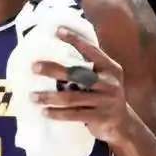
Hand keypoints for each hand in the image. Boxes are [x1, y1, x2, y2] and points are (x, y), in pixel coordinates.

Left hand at [31, 26, 132, 144]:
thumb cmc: (104, 96)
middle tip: (34, 67)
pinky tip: (44, 112)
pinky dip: (58, 114)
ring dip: (49, 97)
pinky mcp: (101, 118)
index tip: (57, 31)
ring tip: (32, 96)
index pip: (91, 51)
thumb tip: (57, 55)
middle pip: (77, 74)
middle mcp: (110, 82)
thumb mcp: (104, 79)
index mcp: (110, 68)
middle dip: (54, 70)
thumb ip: (88, 69)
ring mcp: (106, 101)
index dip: (75, 40)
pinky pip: (74, 115)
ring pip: (72, 98)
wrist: (124, 125)